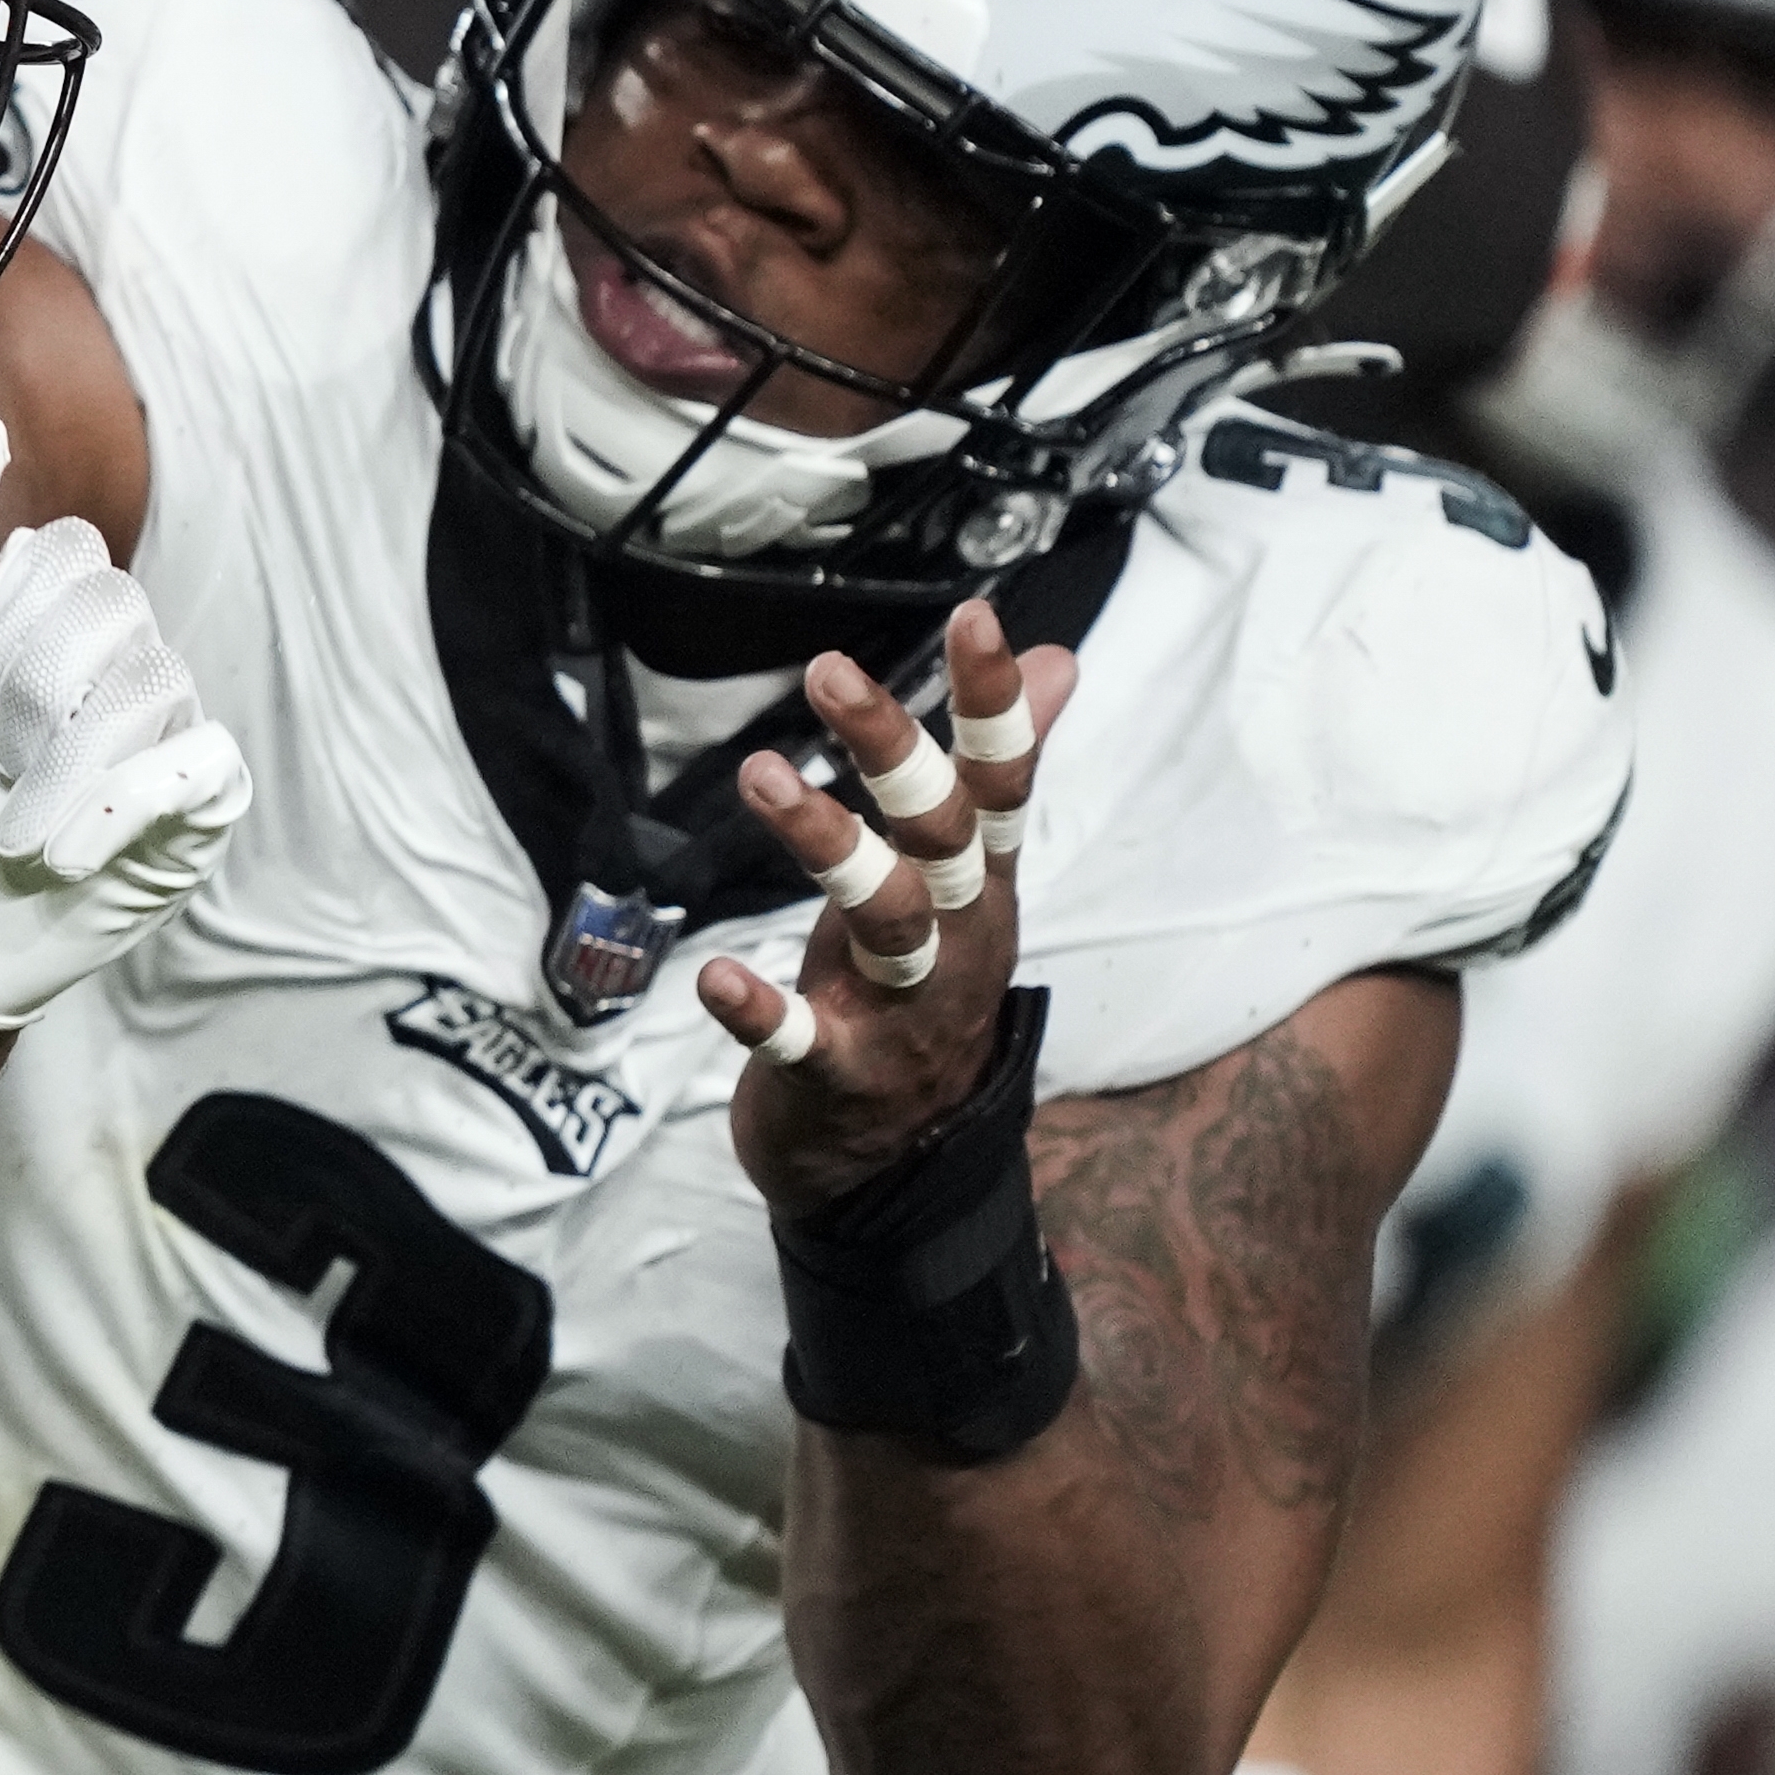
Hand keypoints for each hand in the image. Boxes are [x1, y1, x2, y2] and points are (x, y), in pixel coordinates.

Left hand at [0, 401, 251, 1033]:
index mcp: (55, 619)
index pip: (70, 555)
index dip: (6, 626)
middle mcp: (120, 662)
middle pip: (113, 610)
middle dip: (30, 693)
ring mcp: (165, 731)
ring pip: (151, 684)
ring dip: (60, 765)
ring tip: (13, 821)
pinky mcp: (198, 807)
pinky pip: (201, 758)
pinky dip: (121, 802)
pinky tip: (65, 850)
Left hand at [707, 600, 1079, 1210]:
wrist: (898, 1160)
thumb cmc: (921, 989)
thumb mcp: (965, 879)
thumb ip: (1000, 769)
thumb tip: (1059, 659)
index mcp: (982, 887)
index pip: (1002, 781)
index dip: (995, 702)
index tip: (975, 614)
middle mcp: (958, 940)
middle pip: (942, 834)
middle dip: (893, 752)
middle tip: (827, 668)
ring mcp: (905, 1011)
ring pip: (886, 920)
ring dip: (828, 845)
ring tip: (759, 775)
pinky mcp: (843, 1076)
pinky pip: (805, 1042)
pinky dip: (763, 1011)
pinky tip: (715, 976)